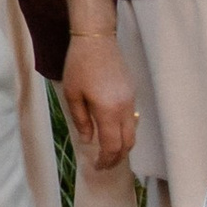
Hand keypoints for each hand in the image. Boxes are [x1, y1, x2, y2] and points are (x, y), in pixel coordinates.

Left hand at [60, 25, 136, 173]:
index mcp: (108, 110)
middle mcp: (124, 108)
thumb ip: (81, 120)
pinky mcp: (132, 92)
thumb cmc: (79, 65)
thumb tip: (88, 140)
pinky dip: (125, 131)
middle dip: (117, 158)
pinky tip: (113, 132)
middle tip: (105, 165)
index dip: (106, 160)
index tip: (98, 167)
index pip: (112, 145)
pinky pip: (132, 118)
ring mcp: (131, 100)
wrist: (96, 39)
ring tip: (109, 153)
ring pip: (133, 132)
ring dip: (123, 146)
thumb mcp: (73, 94)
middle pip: (127, 143)